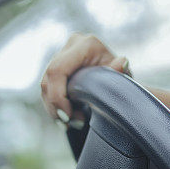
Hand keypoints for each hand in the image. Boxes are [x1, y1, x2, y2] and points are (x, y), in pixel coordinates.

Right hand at [40, 33, 169, 130]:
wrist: (121, 80)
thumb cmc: (122, 80)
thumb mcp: (124, 77)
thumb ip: (121, 72)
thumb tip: (121, 63)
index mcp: (86, 45)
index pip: (58, 70)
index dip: (57, 95)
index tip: (67, 115)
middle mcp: (72, 45)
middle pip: (48, 79)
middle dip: (55, 105)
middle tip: (69, 123)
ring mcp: (62, 54)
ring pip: (45, 85)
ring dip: (55, 108)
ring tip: (72, 122)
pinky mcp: (58, 66)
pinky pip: (48, 88)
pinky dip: (55, 105)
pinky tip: (67, 118)